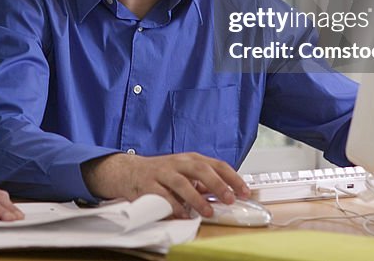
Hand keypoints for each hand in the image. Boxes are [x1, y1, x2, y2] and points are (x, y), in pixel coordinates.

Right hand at [81, 152, 249, 217]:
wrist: (128, 171)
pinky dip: (174, 206)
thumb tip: (226, 195)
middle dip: (218, 184)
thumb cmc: (161, 174)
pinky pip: (163, 196)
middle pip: (201, 169)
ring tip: (208, 212)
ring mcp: (162, 173)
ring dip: (197, 198)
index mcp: (190, 159)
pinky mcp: (148, 184)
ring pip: (182, 183)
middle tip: (229, 199)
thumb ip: (202, 183)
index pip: (216, 164)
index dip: (232, 177)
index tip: (245, 191)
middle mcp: (177, 163)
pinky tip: (184, 215)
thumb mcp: (184, 173)